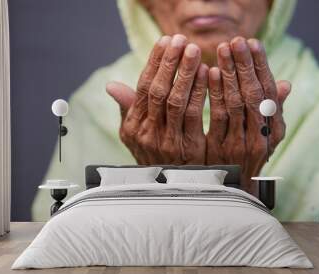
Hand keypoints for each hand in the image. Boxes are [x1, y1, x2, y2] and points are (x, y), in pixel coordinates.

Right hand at [106, 35, 207, 164]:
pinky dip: (200, 93)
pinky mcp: (189, 148)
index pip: (142, 88)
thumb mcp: (133, 136)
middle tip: (181, 40)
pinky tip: (208, 74)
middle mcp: (147, 133)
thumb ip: (127, 109)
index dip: (154, 63)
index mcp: (133, 126)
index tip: (165, 41)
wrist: (169, 187)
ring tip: (194, 50)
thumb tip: (110, 86)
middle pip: (158, 91)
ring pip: (176, 101)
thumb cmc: (152, 155)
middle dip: (170, 63)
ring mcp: (167, 142)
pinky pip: (195, 116)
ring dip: (185, 73)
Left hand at [206, 37, 290, 193]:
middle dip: (244, 65)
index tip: (254, 44)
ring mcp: (239, 144)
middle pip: (253, 94)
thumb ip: (272, 111)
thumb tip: (285, 84)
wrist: (233, 191)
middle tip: (235, 41)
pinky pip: (216, 117)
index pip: (269, 93)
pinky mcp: (219, 150)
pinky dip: (213, 93)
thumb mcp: (266, 138)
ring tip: (222, 50)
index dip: (262, 67)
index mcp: (273, 131)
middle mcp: (260, 137)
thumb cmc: (248, 158)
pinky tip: (207, 74)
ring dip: (228, 74)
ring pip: (235, 103)